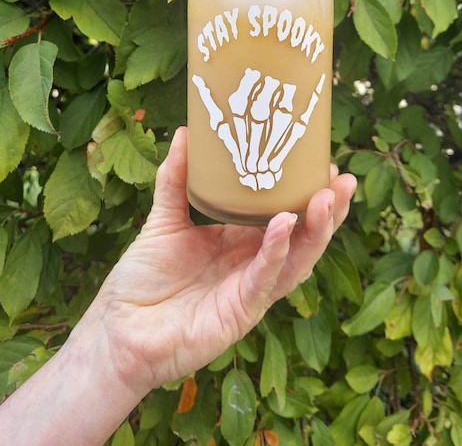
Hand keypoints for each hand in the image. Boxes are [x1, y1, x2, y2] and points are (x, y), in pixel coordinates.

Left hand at [85, 126, 356, 397]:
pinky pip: (264, 280)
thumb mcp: (164, 219)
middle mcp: (252, 264)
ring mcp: (250, 289)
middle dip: (327, 210)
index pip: (284, 213)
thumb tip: (185, 132)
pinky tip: (285, 226)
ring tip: (327, 197)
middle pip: (302, 236)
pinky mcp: (240, 312)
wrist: (119, 329)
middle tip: (342, 180)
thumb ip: (176, 178)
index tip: (322, 161)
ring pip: (296, 260)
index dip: (306, 191)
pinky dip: (276, 252)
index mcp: (240, 241)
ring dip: (315, 230)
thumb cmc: (143, 279)